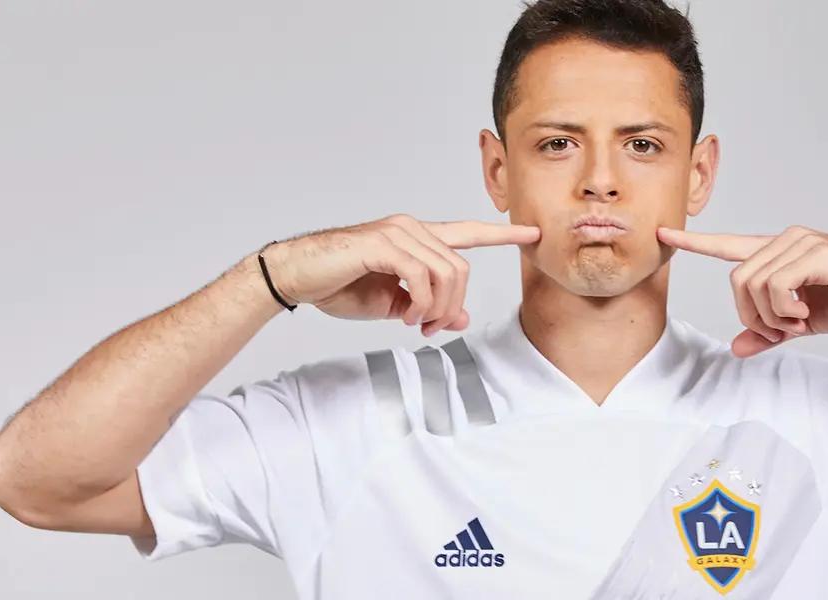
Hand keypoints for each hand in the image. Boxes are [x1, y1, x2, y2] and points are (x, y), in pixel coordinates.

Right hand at [262, 214, 539, 334]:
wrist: (295, 276)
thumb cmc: (339, 286)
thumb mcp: (393, 305)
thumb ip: (428, 307)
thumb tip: (460, 318)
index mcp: (417, 238)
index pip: (467, 233)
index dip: (501, 234)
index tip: (532, 233)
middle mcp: (412, 229)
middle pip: (462, 268)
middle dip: (454, 304)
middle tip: (431, 329)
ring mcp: (398, 233)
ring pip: (447, 273)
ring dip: (437, 307)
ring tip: (415, 323)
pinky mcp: (382, 244)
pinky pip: (422, 276)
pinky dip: (420, 302)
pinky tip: (405, 315)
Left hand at [658, 224, 827, 356]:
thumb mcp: (803, 323)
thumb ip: (769, 332)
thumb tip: (737, 347)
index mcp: (778, 253)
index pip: (728, 245)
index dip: (694, 242)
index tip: (663, 235)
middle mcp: (785, 241)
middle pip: (736, 280)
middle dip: (751, 316)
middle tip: (782, 332)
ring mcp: (800, 243)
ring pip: (752, 283)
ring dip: (771, 316)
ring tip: (798, 323)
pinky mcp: (816, 253)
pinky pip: (776, 284)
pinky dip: (784, 309)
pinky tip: (804, 315)